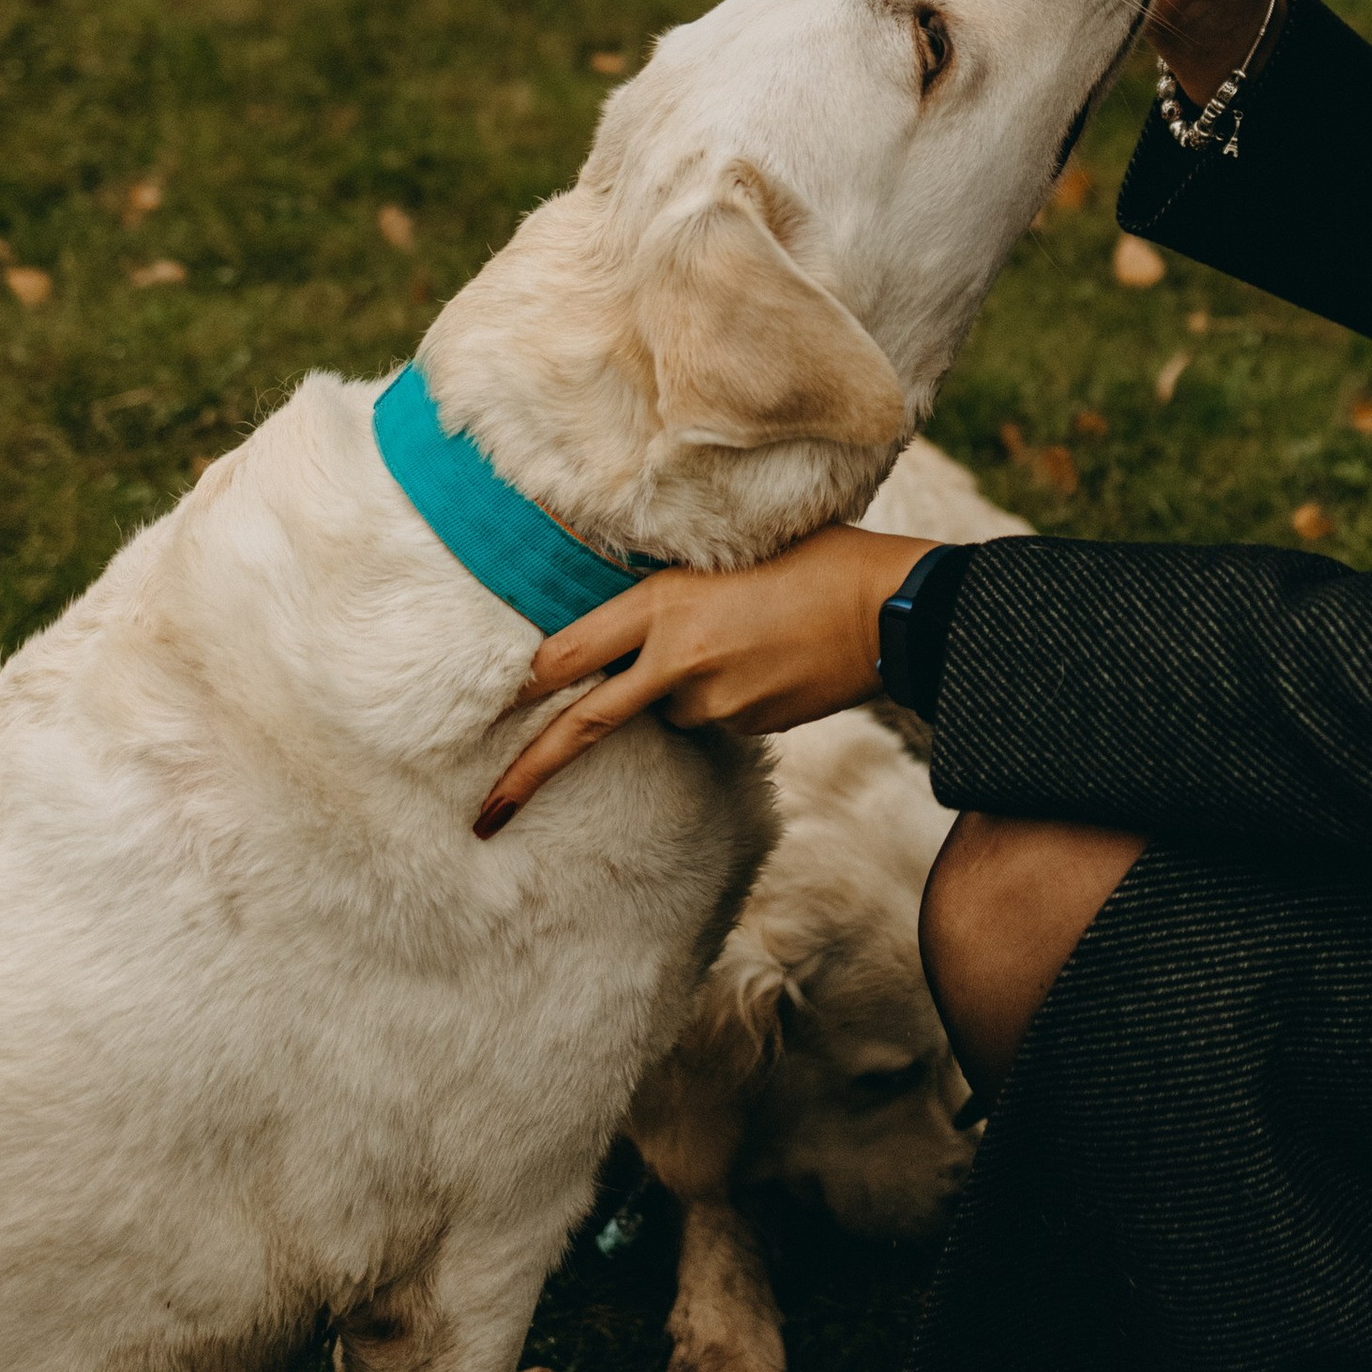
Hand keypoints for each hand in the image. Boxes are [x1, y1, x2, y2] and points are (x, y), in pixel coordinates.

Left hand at [473, 523, 927, 833]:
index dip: (522, 686)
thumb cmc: (812, 559)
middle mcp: (677, 659)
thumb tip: (628, 628)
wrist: (890, 608)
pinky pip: (714, 716)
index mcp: (664, 604)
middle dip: (527, 773)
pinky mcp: (748, 728)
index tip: (484, 712)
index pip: (568, 654)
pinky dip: (725, 694)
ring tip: (747, 636)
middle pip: (585, 725)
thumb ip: (668, 595)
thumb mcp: (725, 555)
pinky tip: (770, 659)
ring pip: (667, 709)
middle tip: (482, 816)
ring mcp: (713, 703)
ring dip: (680, 687)